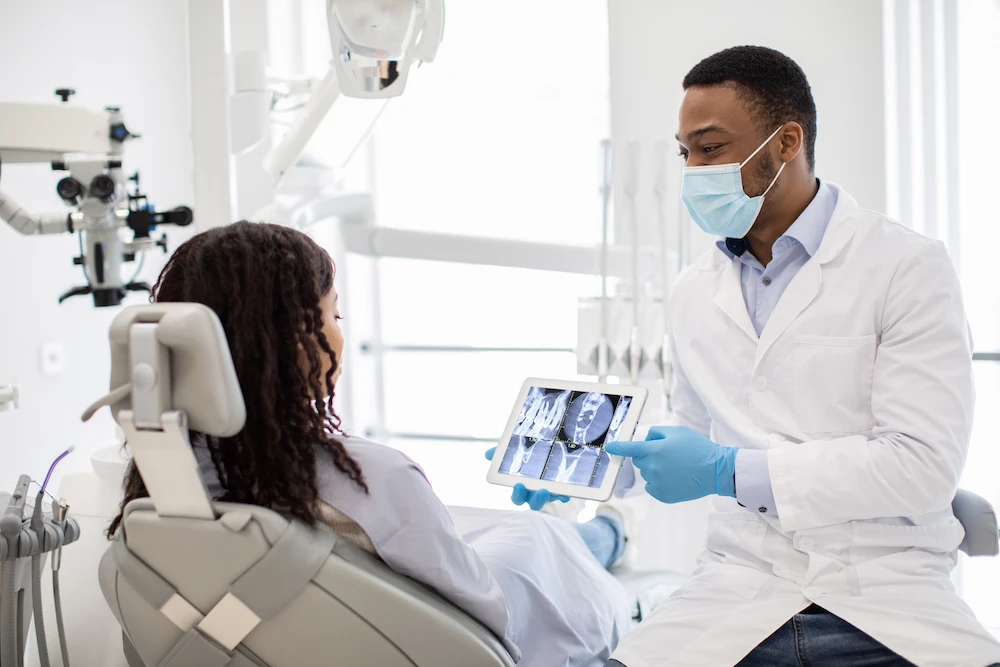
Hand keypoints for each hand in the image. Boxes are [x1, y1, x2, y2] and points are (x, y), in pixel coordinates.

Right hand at [485, 447, 569, 509]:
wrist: (549, 449)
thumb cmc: (526, 455)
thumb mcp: (514, 451)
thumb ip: (502, 453)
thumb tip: (488, 454)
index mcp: (522, 486)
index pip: (517, 497)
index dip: (517, 494)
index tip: (518, 485)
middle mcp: (535, 492)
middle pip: (534, 503)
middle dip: (537, 500)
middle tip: (542, 491)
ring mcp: (549, 492)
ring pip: (549, 500)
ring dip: (552, 496)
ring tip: (555, 489)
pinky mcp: (561, 489)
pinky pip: (564, 495)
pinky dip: (565, 494)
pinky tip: (566, 492)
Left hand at [604, 426, 737, 503]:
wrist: (715, 470)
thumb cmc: (697, 448)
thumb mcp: (677, 432)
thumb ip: (656, 434)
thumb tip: (644, 441)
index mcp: (654, 450)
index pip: (629, 449)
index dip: (618, 448)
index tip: (609, 448)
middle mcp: (652, 467)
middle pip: (638, 461)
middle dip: (647, 456)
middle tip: (667, 455)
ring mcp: (657, 483)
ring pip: (646, 474)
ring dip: (654, 469)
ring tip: (675, 468)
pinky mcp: (662, 495)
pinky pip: (652, 487)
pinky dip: (658, 483)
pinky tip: (674, 479)